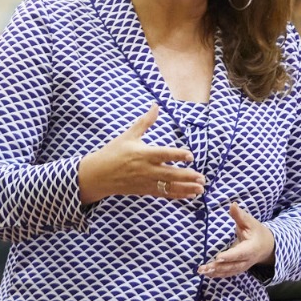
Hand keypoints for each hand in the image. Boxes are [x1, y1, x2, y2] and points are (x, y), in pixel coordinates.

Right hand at [78, 105, 204, 203]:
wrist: (98, 175)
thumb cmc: (113, 152)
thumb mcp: (128, 135)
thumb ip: (145, 122)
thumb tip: (156, 105)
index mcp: (143, 154)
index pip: (164, 154)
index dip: (177, 155)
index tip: (190, 156)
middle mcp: (146, 169)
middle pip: (170, 174)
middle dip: (187, 176)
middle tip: (202, 177)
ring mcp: (146, 182)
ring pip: (169, 186)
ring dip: (185, 188)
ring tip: (200, 188)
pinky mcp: (145, 190)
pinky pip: (163, 194)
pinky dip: (177, 195)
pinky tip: (190, 194)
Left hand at [198, 202, 275, 278]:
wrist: (266, 246)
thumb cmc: (257, 232)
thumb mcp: (250, 222)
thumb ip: (240, 215)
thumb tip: (232, 205)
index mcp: (251, 248)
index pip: (239, 253)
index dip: (229, 256)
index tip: (218, 258)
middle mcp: (247, 260)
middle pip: (232, 266)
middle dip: (218, 267)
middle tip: (204, 267)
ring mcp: (242, 267)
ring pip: (228, 272)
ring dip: (215, 272)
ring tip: (202, 271)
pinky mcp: (237, 269)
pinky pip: (227, 274)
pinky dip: (217, 275)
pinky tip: (206, 274)